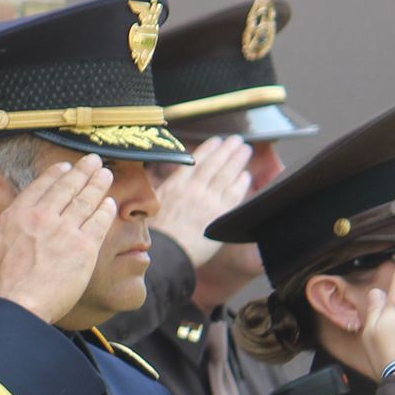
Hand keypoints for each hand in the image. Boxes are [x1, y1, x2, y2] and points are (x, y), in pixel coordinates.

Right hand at [0, 153, 115, 319]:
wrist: (13, 306)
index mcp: (16, 216)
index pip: (40, 187)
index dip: (55, 175)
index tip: (65, 167)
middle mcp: (42, 217)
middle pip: (67, 187)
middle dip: (82, 171)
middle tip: (93, 161)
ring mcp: (65, 231)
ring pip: (86, 200)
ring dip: (97, 184)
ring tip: (105, 174)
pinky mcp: (84, 249)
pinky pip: (99, 223)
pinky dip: (105, 211)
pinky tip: (110, 203)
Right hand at [148, 136, 252, 262]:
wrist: (164, 255)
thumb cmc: (152, 237)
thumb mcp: (148, 208)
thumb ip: (160, 194)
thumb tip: (163, 188)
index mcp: (174, 186)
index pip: (194, 162)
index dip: (207, 150)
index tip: (216, 141)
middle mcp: (192, 189)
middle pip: (213, 164)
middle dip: (226, 149)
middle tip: (236, 140)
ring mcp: (207, 200)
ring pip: (226, 174)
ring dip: (237, 159)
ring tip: (244, 150)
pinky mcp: (219, 214)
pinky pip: (234, 194)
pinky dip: (241, 182)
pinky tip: (246, 175)